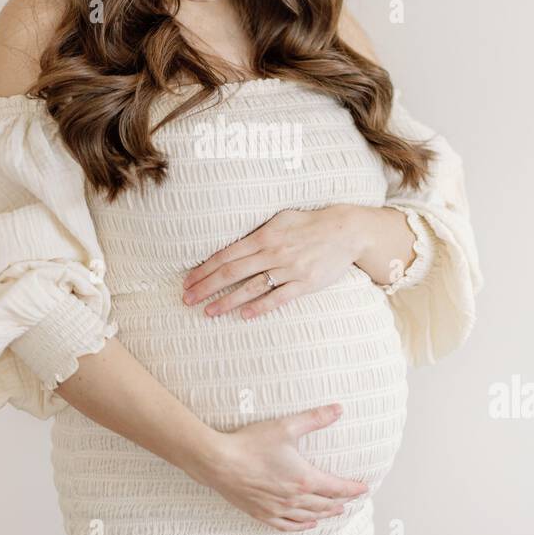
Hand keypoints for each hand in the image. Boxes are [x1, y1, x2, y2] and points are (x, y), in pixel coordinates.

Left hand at [182, 205, 365, 319]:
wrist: (346, 231)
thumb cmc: (311, 223)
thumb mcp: (281, 219)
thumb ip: (258, 232)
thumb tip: (233, 244)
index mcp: (265, 235)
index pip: (226, 254)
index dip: (204, 268)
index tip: (188, 280)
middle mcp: (273, 252)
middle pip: (232, 272)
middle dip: (206, 286)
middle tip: (187, 299)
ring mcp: (289, 269)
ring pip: (251, 288)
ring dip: (226, 301)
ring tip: (208, 312)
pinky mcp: (305, 283)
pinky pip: (278, 298)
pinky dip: (259, 307)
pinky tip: (243, 315)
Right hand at [190, 403, 369, 529]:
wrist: (219, 462)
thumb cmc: (251, 444)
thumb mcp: (286, 427)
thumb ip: (315, 418)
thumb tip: (339, 409)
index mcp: (304, 479)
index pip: (336, 487)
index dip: (352, 488)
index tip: (364, 488)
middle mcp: (294, 499)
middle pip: (325, 505)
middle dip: (341, 502)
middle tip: (351, 500)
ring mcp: (277, 509)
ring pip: (309, 517)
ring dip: (324, 515)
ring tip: (335, 513)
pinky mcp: (262, 514)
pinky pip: (287, 526)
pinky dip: (302, 526)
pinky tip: (307, 525)